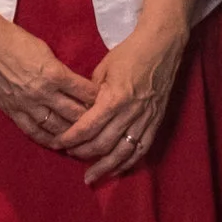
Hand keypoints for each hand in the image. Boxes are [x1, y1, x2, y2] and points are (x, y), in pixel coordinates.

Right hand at [0, 17, 97, 148]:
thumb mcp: (46, 51)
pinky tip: (58, 144)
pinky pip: (34, 131)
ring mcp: (27, 105)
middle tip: (102, 127)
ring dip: (72, 135)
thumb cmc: (16, 41)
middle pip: (74, 114)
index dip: (98, 100)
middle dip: (90, 121)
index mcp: (54, 74)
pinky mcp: (13, 112)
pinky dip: (48, 139)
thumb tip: (77, 86)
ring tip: (85, 140)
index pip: (84, 93)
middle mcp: (43, 92)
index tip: (108, 104)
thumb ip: (61, 71)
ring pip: (57, 127)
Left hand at [56, 15, 190, 184]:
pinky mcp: (156, 121)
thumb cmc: (130, 52)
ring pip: (123, 152)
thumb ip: (91, 93)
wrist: (162, 45)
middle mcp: (131, 112)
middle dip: (83, 153)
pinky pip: (142, 148)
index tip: (59, 143)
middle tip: (70, 155)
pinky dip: (129, 162)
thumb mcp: (103, 68)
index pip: (88, 126)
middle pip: (103, 143)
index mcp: (115, 97)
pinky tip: (117, 169)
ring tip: (91, 177)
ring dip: (105, 167)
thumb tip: (81, 111)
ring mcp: (146, 119)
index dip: (71, 138)